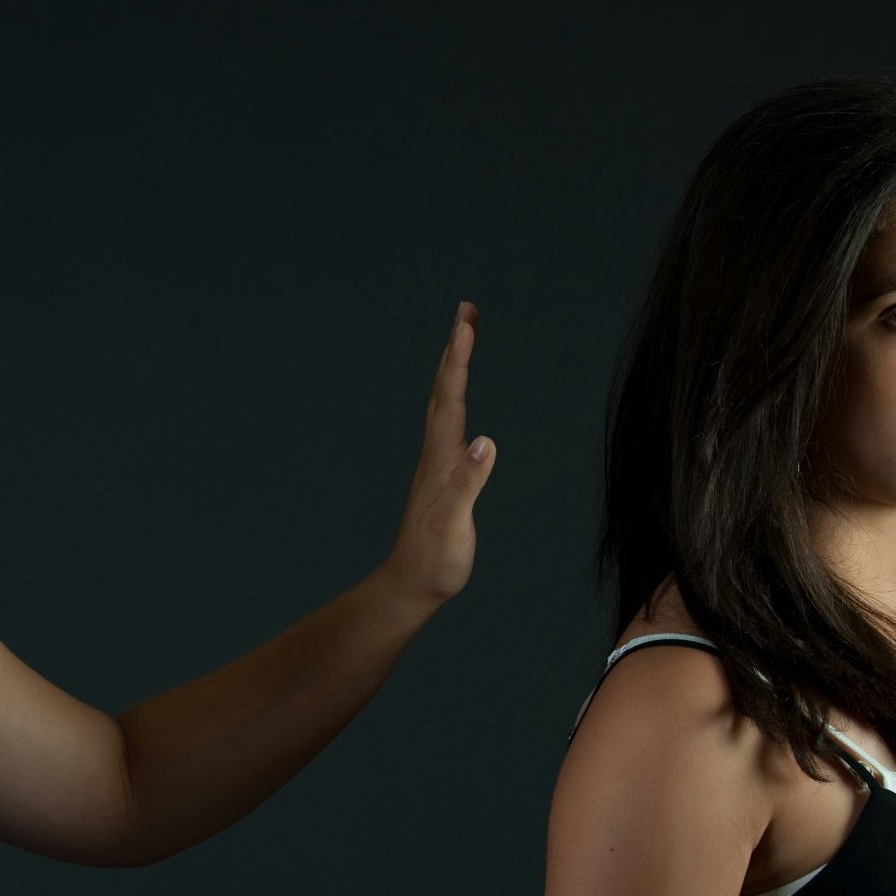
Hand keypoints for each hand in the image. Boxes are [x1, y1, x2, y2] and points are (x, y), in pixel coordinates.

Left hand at [380, 301, 495, 607]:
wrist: (411, 586)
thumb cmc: (434, 562)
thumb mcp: (454, 527)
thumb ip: (468, 485)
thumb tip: (484, 442)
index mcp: (441, 459)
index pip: (451, 397)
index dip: (459, 358)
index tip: (466, 321)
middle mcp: (436, 454)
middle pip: (444, 389)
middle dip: (456, 347)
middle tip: (467, 310)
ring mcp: (436, 463)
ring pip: (444, 402)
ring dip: (453, 367)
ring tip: (463, 339)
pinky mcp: (441, 475)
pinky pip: (449, 422)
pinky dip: (454, 397)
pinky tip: (457, 399)